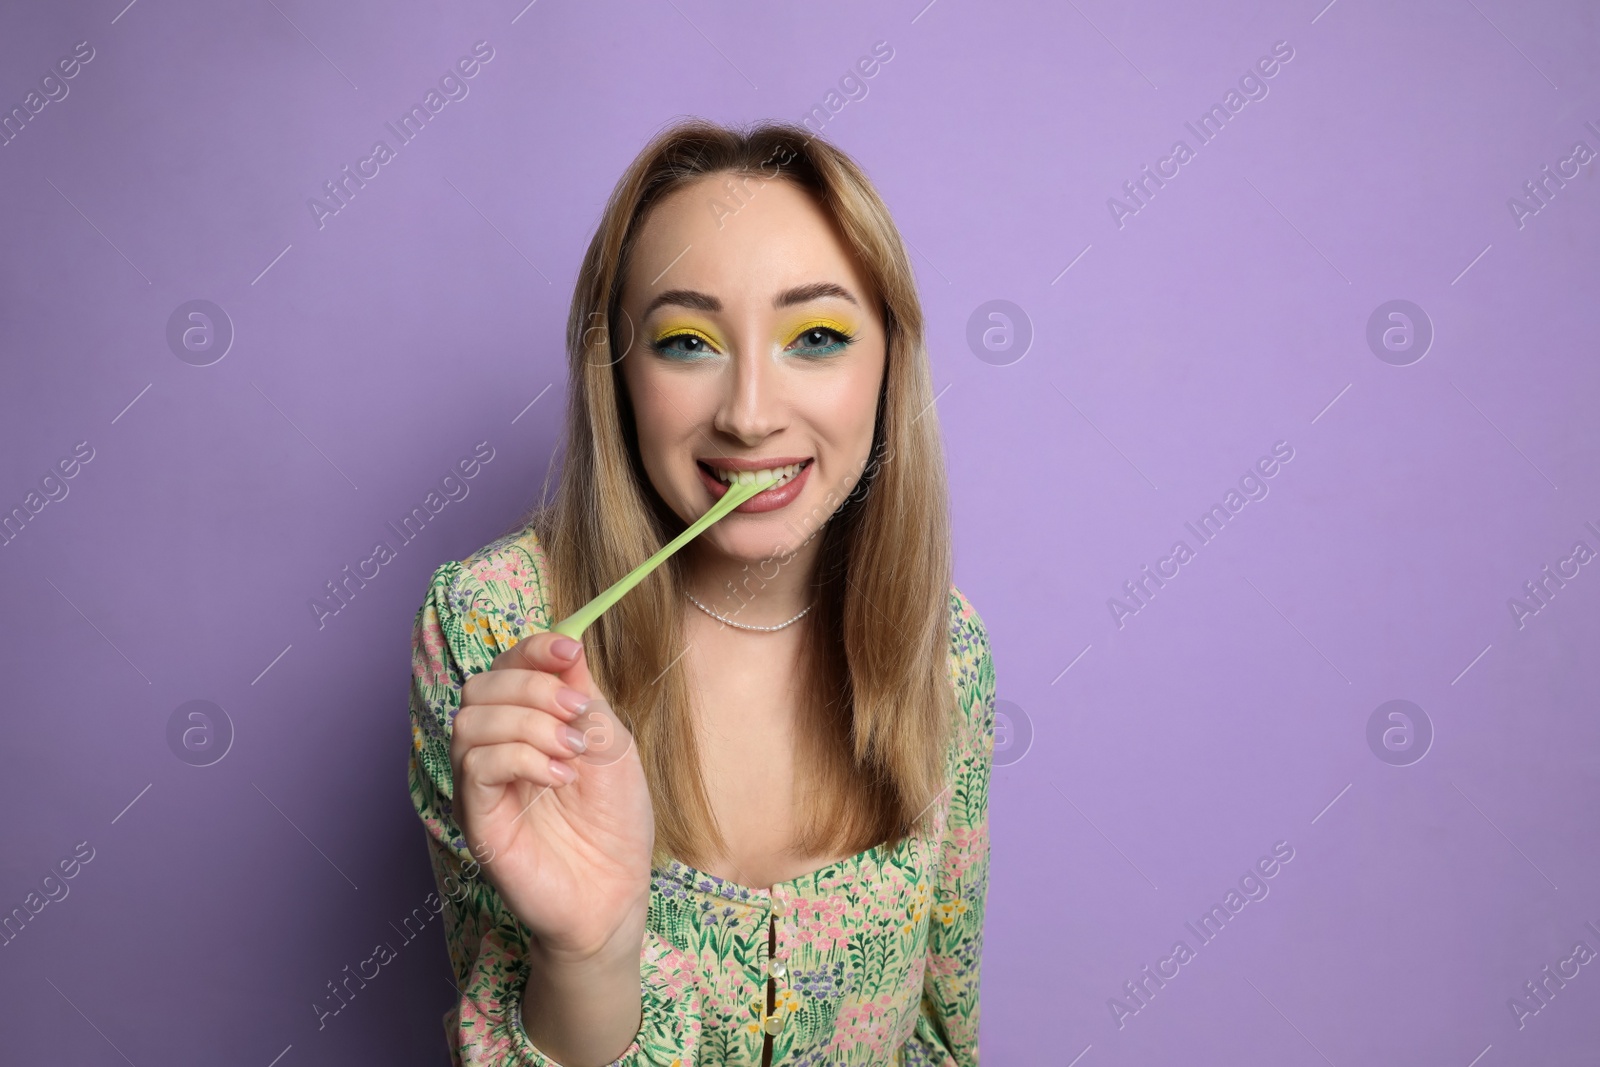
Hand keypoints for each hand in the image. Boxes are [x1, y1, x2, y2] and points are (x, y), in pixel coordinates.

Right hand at [450, 631, 653, 963]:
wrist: (615, 893)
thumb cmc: (615, 822)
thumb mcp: (611, 743)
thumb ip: (583, 695)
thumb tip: (566, 641)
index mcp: (526, 724)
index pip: (507, 666)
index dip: (532, 649)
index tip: (568, 651)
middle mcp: (495, 749)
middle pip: (481, 685)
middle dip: (533, 687)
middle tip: (578, 715)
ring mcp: (481, 785)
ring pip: (470, 720)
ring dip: (528, 723)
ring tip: (571, 752)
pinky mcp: (476, 819)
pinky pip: (475, 766)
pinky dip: (520, 758)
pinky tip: (558, 777)